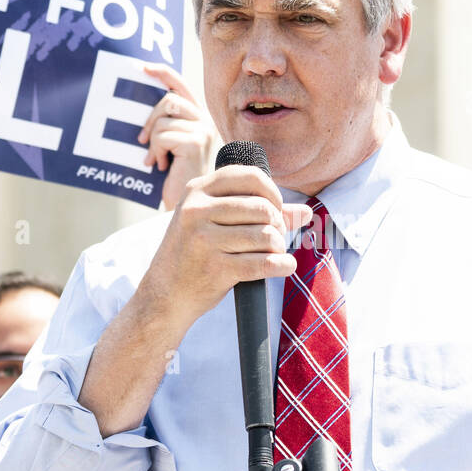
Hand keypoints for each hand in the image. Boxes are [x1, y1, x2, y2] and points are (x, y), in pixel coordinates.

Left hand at [136, 64, 222, 211]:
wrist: (189, 205)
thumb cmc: (176, 177)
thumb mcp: (170, 145)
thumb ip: (165, 124)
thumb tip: (143, 106)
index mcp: (199, 118)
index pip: (181, 85)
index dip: (163, 73)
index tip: (142, 67)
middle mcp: (206, 121)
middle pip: (168, 100)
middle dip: (150, 120)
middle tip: (143, 140)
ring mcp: (203, 131)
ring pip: (163, 120)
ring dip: (153, 141)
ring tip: (157, 159)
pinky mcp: (196, 142)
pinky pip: (162, 135)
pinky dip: (156, 151)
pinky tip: (163, 165)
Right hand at [138, 164, 314, 332]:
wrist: (164, 294)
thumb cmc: (195, 253)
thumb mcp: (214, 222)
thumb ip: (260, 212)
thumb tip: (307, 212)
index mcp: (197, 190)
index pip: (250, 176)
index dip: (272, 192)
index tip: (275, 211)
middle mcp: (197, 210)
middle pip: (263, 208)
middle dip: (277, 225)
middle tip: (274, 238)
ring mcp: (204, 239)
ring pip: (266, 235)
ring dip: (279, 247)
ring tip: (273, 253)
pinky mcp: (215, 268)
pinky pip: (264, 263)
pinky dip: (282, 265)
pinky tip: (284, 266)